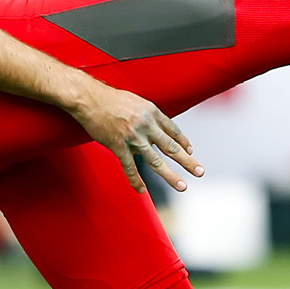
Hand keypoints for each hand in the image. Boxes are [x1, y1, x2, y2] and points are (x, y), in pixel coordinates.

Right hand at [69, 80, 204, 192]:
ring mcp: (133, 138)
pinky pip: (129, 167)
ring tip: (182, 186)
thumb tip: (157, 128)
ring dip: (170, 176)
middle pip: (171, 147)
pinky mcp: (118, 146)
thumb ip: (148, 115)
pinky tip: (141, 190)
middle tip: (200, 172)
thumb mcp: (137, 101)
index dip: (183, 142)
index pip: (173, 130)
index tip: (190, 151)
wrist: (89, 98)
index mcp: (152, 112)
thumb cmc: (111, 99)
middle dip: (188, 161)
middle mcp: (146, 126)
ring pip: (156, 161)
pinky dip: (135, 180)